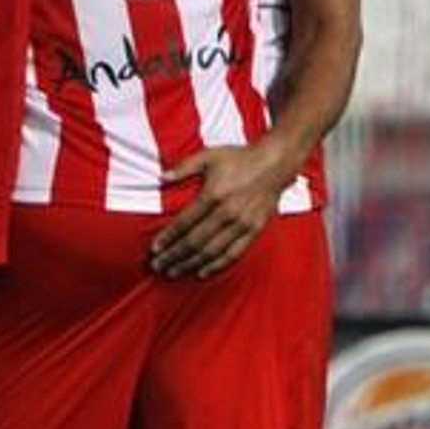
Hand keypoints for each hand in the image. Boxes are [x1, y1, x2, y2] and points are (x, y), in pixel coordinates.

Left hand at [149, 143, 292, 278]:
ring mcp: (242, 223)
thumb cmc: (239, 158)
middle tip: (158, 266)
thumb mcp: (208, 156)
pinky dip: (217, 266)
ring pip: (212, 251)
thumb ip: (184, 167)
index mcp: (213, 194)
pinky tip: (202, 273)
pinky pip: (234, 254)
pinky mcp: (254, 230)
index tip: (154, 249)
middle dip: (174, 256)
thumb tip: (160, 177)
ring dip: (190, 264)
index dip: (168, 237)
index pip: (185, 222)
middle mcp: (227, 212)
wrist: (274, 163)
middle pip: (195, 241)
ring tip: (173, 273)